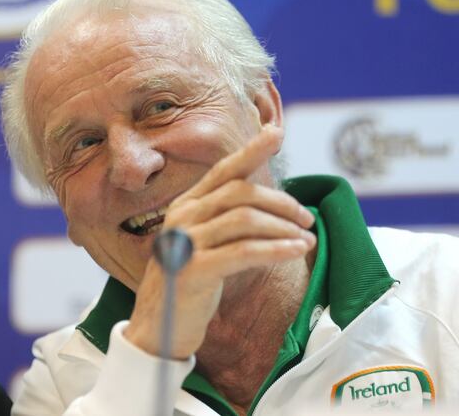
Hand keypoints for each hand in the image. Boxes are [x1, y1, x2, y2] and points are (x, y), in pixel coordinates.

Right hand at [124, 125, 315, 358]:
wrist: (157, 330)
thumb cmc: (189, 286)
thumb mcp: (205, 246)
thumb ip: (226, 222)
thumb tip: (269, 206)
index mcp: (185, 206)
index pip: (223, 171)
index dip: (251, 150)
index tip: (277, 132)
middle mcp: (182, 217)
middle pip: (241, 192)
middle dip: (281, 201)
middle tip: (306, 219)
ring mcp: (186, 242)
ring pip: (245, 219)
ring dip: (284, 227)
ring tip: (306, 240)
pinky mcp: (195, 270)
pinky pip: (244, 251)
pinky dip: (276, 249)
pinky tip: (296, 250)